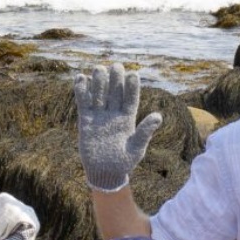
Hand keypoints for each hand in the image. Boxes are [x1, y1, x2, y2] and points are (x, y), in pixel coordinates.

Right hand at [73, 64, 160, 192]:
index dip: (132, 87)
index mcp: (128, 119)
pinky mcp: (86, 120)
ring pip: (99, 95)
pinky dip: (82, 91)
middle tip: (116, 66)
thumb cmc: (124, 162)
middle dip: (116, 80)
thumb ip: (145, 132)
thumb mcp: (137, 148)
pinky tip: (81, 78)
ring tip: (99, 69)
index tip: (133, 74)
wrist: (105, 173)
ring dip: (99, 82)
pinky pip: (84, 103)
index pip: (130, 99)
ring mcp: (100, 116)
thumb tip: (158, 116)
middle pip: (115, 93)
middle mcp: (114, 114)